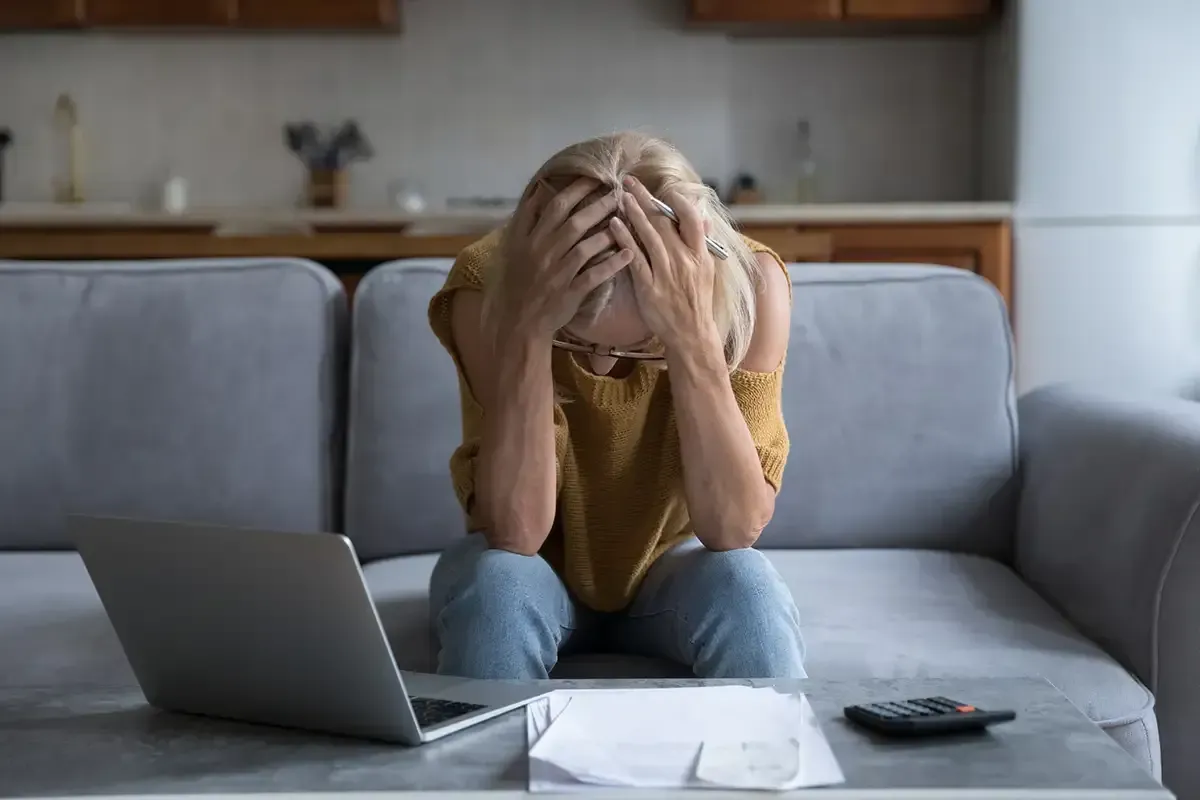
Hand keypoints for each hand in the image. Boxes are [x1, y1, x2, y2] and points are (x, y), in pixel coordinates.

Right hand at [500, 178, 633, 339]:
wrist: (519, 321)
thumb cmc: (520, 281)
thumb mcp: (515, 247)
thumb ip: (527, 219)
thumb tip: (541, 190)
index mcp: (530, 239)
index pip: (555, 207)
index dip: (576, 190)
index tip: (595, 177)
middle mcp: (543, 253)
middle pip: (574, 223)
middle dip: (598, 205)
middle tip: (618, 193)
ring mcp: (557, 274)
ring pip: (585, 248)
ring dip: (607, 233)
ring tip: (626, 220)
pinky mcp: (569, 293)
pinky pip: (593, 276)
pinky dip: (611, 265)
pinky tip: (628, 254)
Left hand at [610, 177, 718, 351]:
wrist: (691, 335)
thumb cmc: (697, 301)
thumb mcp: (707, 270)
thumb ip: (702, 242)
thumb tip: (703, 216)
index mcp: (700, 255)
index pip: (691, 219)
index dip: (676, 201)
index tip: (663, 188)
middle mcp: (684, 260)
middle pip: (664, 222)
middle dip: (646, 198)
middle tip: (629, 181)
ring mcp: (666, 273)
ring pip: (648, 236)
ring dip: (633, 213)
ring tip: (619, 196)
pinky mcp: (649, 287)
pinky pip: (634, 258)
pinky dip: (624, 239)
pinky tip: (612, 225)